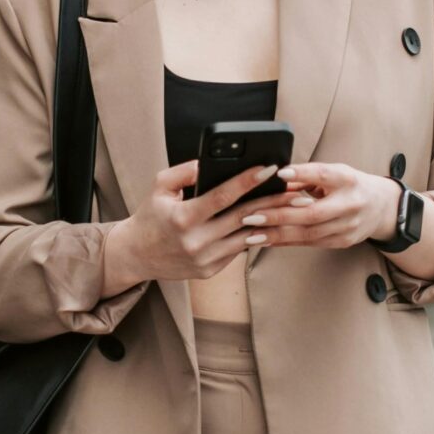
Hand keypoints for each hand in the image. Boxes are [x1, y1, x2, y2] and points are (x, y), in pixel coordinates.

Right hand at [106, 160, 282, 285]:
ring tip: (292, 209)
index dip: (247, 181)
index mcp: (183, 218)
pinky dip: (253, 236)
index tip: (269, 168)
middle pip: (243, 218)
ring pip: (246, 237)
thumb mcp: (160, 186)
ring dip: (271, 222)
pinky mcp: (210, 271)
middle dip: (274, 203)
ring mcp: (205, 259)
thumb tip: (211, 162)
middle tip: (298, 192)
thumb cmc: (150, 216)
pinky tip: (271, 224)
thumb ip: (185, 171)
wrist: (136, 255)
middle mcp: (196, 241)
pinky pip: (237, 250)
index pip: (222, 197)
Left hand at [235, 162, 394, 249]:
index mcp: (347, 179)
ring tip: (251, 234)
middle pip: (312, 213)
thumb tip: (276, 178)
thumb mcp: (335, 173)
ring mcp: (347, 226)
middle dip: (278, 216)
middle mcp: (350, 204)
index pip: (324, 175)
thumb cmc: (351, 186)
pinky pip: (310, 243)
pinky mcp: (342, 241)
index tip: (279, 173)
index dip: (303, 174)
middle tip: (251, 217)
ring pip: (308, 233)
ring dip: (277, 235)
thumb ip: (308, 176)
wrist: (382, 208)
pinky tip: (267, 241)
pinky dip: (287, 242)